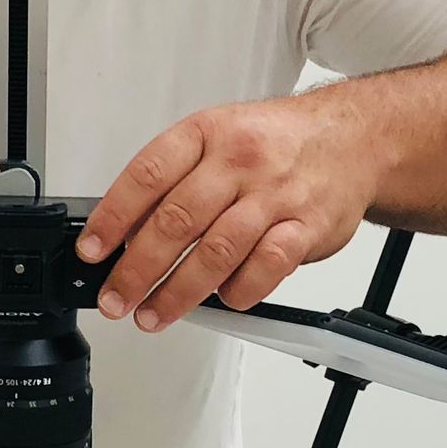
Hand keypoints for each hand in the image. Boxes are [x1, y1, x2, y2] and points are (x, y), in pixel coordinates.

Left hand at [76, 97, 376, 330]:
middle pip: (177, 221)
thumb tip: (125, 231)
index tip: (93, 251)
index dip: (113, 217)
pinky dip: (239, 291)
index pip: (148, 175)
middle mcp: (239, 161)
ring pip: (217, 251)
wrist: (353, 140)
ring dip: (178, 292)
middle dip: (137, 269)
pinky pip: (266, 267)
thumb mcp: (219, 137)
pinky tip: (222, 300)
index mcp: (208, 133)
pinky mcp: (307, 227)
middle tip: (117, 299)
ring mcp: (275, 195)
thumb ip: (175, 178)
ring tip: (154, 314)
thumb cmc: (277, 143)